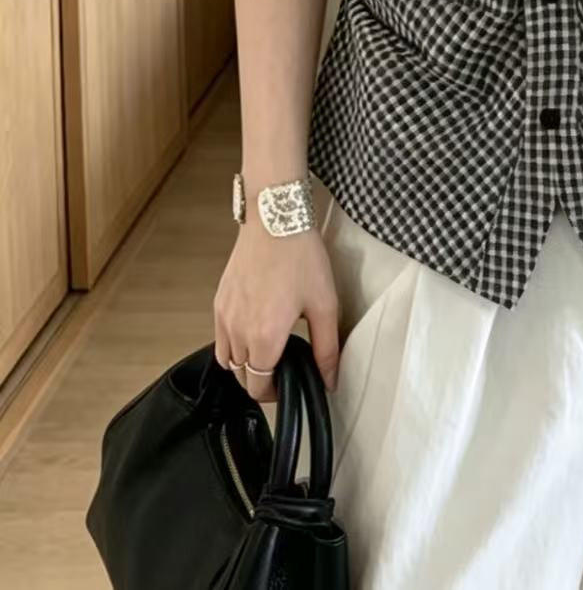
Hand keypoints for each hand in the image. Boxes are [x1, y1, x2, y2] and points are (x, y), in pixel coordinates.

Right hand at [214, 220, 341, 402]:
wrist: (275, 220)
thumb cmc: (301, 258)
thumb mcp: (325, 304)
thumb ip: (327, 348)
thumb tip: (330, 380)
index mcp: (265, 337)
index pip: (258, 386)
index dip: (274, 395)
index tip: (289, 386)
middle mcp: (238, 331)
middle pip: (241, 377)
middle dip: (261, 381)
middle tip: (283, 370)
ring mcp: (224, 316)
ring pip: (227, 360)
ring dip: (245, 365)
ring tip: (268, 351)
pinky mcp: (219, 301)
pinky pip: (220, 338)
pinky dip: (233, 345)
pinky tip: (254, 330)